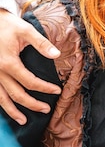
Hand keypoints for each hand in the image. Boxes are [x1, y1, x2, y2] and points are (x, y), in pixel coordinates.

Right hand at [0, 9, 60, 123]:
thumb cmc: (6, 25)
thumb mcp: (26, 30)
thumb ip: (41, 43)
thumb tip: (57, 55)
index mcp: (9, 63)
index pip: (30, 82)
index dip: (45, 88)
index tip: (57, 90)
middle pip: (16, 95)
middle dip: (32, 104)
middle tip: (46, 109)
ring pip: (1, 99)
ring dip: (13, 111)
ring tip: (24, 121)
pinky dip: (1, 104)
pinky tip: (7, 109)